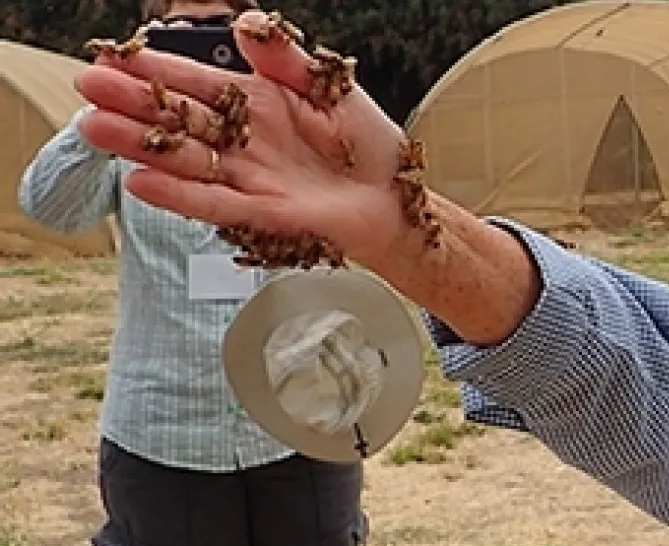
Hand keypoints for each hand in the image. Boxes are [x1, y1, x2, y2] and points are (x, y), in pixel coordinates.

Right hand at [71, 12, 418, 262]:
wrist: (399, 197)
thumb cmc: (369, 143)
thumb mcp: (331, 86)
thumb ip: (286, 59)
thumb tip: (243, 27)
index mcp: (256, 104)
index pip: (195, 83)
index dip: (154, 72)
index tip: (111, 59)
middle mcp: (243, 141)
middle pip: (179, 120)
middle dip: (133, 104)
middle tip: (87, 90)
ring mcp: (249, 178)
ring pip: (186, 160)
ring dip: (141, 146)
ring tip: (96, 128)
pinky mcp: (262, 213)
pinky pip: (214, 203)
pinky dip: (178, 194)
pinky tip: (140, 181)